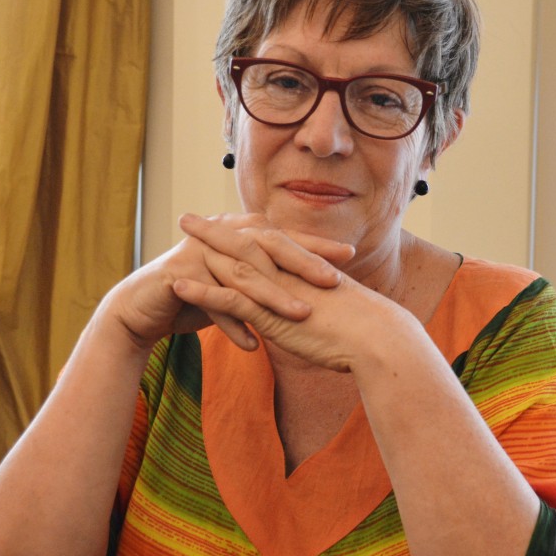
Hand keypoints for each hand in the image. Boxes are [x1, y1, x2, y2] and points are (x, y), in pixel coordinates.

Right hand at [104, 213, 353, 351]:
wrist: (145, 309)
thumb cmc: (201, 295)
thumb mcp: (242, 284)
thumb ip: (273, 276)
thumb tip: (318, 278)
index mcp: (240, 232)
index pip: (285, 236)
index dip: (316, 244)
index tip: (349, 255)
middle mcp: (221, 235)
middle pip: (268, 245)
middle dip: (303, 263)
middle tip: (333, 280)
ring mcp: (198, 252)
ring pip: (243, 273)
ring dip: (273, 297)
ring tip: (302, 316)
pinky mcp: (178, 276)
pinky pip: (212, 300)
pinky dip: (232, 324)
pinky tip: (252, 346)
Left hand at [172, 221, 407, 371]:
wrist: (379, 339)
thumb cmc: (367, 333)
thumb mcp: (339, 315)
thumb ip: (321, 311)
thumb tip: (314, 316)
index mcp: (305, 272)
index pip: (269, 246)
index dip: (244, 233)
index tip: (225, 223)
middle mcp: (290, 274)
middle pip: (245, 244)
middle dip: (215, 230)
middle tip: (189, 217)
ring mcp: (280, 291)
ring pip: (233, 263)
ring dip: (201, 248)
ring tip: (176, 238)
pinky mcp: (273, 313)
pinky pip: (230, 298)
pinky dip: (202, 290)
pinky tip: (178, 284)